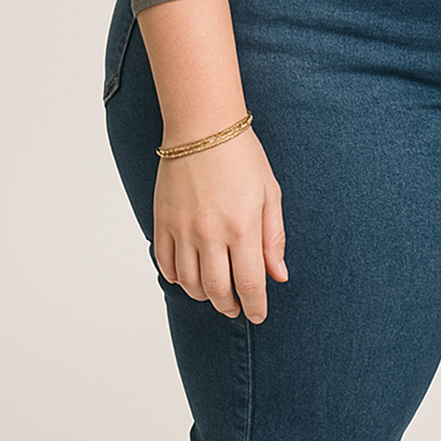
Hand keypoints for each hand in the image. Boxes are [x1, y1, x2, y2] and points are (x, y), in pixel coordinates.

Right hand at [152, 126, 287, 322]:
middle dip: (229, 305)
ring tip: (215, 292)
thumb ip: (273, 237)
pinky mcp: (163, 221)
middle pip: (217, 291)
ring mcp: (183, 229)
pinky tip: (189, 275)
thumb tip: (278, 275)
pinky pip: (165, 264)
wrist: (202, 126)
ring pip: (189, 284)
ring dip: (204, 296)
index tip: (258, 314)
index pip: (249, 284)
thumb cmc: (241, 155)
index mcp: (242, 226)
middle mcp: (210, 233)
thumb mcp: (270, 192)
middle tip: (236, 306)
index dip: (255, 306)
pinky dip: (177, 278)